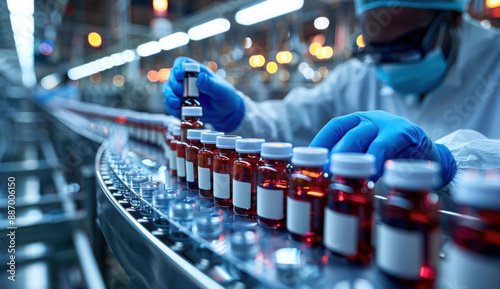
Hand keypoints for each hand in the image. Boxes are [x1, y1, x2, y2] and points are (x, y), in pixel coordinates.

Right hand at [163, 57, 244, 131]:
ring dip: (170, 96)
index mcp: (196, 71)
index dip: (178, 67)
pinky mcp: (181, 105)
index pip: (182, 63)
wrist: (226, 113)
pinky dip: (171, 108)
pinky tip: (178, 112)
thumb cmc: (225, 97)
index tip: (180, 75)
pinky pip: (171, 105)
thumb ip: (210, 84)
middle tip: (180, 92)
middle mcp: (186, 80)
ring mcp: (182, 93)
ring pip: (168, 91)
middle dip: (173, 84)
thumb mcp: (221, 90)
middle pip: (172, 77)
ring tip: (177, 103)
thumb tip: (200, 77)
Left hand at [309, 110, 455, 186]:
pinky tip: (370, 174)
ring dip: (350, 158)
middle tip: (325, 174)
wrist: (433, 158)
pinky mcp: (406, 132)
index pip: (335, 127)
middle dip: (333, 154)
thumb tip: (324, 177)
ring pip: (362, 136)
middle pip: (347, 132)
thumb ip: (352, 162)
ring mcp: (389, 123)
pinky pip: (386, 144)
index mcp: (359, 122)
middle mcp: (372, 119)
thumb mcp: (371, 157)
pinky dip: (375, 158)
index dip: (320, 142)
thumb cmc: (395, 159)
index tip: (308, 159)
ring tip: (342, 177)